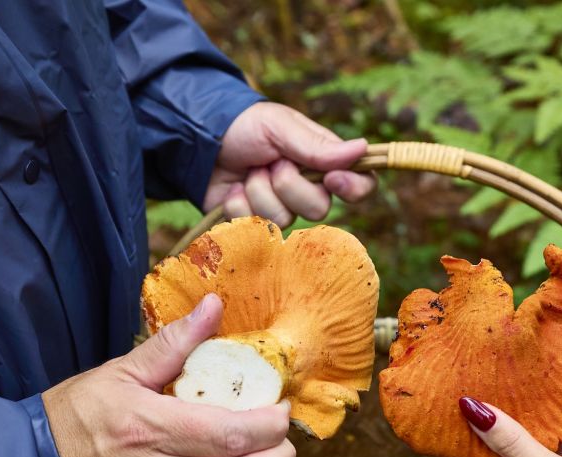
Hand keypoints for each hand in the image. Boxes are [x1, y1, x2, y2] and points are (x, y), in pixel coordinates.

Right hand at [42, 295, 294, 456]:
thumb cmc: (76, 415)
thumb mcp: (119, 371)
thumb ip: (173, 343)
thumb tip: (214, 307)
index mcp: (149, 428)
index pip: (233, 434)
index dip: (272, 423)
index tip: (279, 405)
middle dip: (281, 456)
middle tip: (280, 433)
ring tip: (263, 452)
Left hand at [205, 102, 376, 226]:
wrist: (200, 141)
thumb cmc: (245, 125)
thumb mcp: (280, 126)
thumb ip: (317, 145)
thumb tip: (362, 149)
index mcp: (323, 160)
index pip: (360, 183)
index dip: (353, 188)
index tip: (332, 179)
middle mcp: (308, 187)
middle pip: (319, 208)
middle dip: (288, 184)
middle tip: (271, 162)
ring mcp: (281, 207)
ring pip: (284, 218)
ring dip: (259, 190)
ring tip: (248, 171)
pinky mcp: (254, 221)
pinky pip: (254, 225)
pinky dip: (239, 202)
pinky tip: (233, 188)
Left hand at [440, 397, 561, 456]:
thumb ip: (511, 440)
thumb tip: (471, 409)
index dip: (453, 440)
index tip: (455, 402)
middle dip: (488, 426)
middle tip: (486, 384)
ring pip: (520, 455)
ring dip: (521, 428)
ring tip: (514, 386)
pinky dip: (551, 436)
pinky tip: (554, 407)